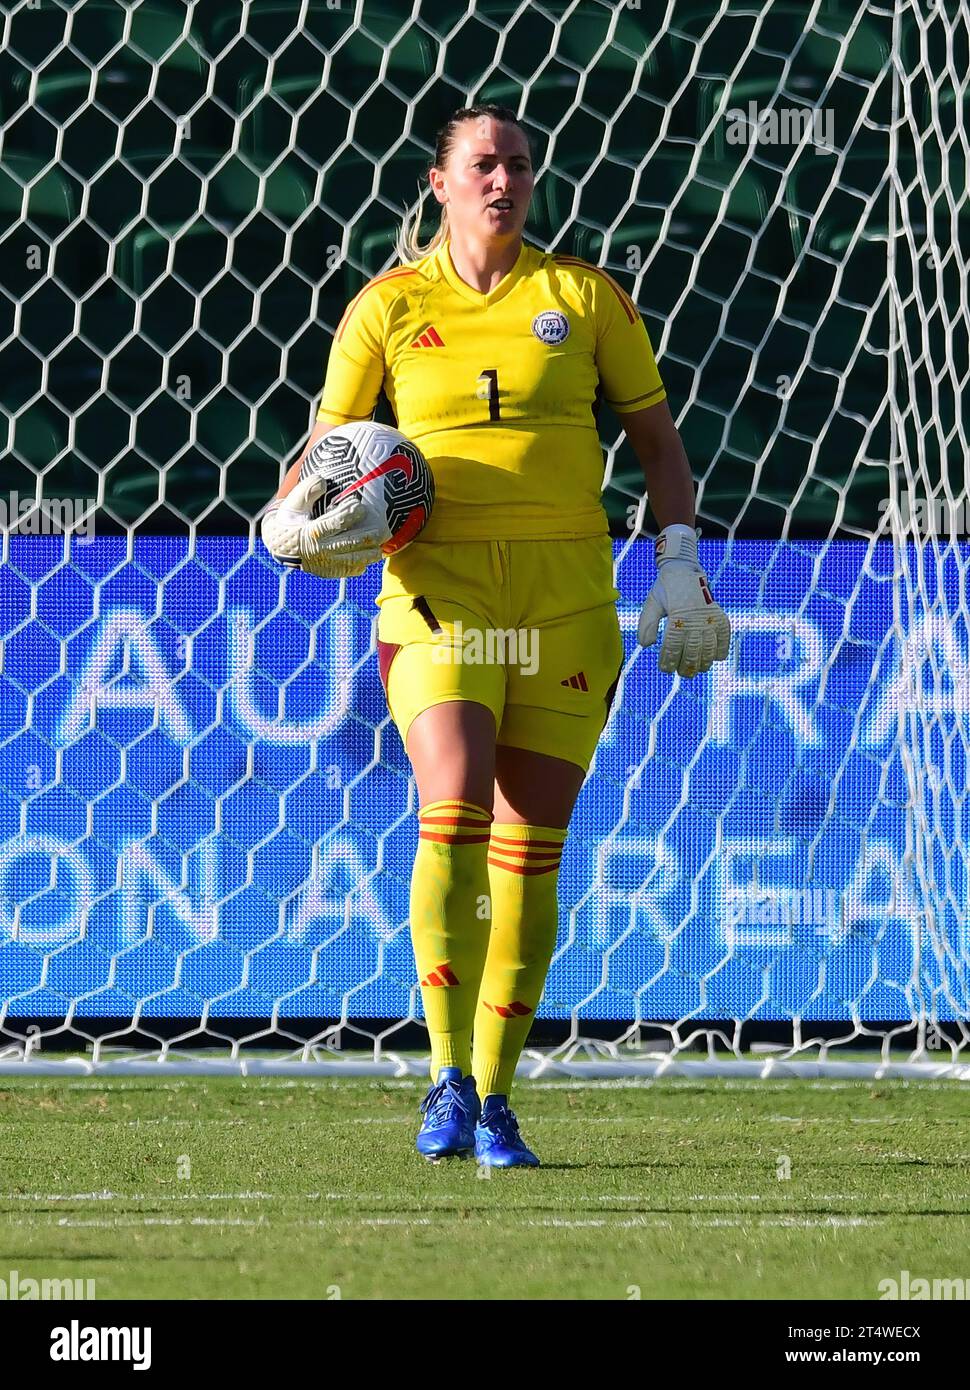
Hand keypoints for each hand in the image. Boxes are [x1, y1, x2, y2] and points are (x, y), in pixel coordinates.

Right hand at [260, 476, 382, 578]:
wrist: (276, 545)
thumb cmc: (288, 520)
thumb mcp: (292, 503)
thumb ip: (306, 491)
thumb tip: (323, 480)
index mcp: (311, 532)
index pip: (335, 523)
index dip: (349, 514)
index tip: (361, 507)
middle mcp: (319, 550)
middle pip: (348, 544)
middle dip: (366, 537)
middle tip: (381, 531)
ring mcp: (324, 563)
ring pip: (350, 561)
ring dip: (367, 555)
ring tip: (379, 549)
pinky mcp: (326, 572)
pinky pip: (345, 571)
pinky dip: (358, 567)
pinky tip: (368, 560)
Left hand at [637, 523, 730, 676]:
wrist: (685, 571)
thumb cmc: (666, 589)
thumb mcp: (651, 603)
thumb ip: (646, 624)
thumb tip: (645, 646)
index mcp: (677, 617)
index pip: (672, 647)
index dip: (668, 662)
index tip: (665, 669)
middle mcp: (695, 619)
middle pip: (691, 652)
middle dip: (685, 667)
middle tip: (681, 673)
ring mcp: (709, 618)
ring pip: (708, 649)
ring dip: (703, 663)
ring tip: (696, 670)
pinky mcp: (720, 616)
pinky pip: (724, 638)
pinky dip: (721, 650)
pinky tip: (716, 658)